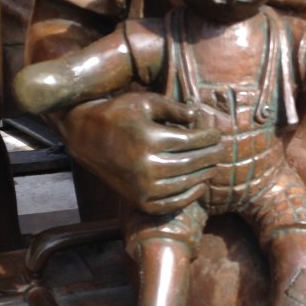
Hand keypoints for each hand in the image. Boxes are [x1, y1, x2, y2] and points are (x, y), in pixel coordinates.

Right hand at [61, 92, 222, 214]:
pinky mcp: (140, 201)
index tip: (216, 134)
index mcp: (150, 140)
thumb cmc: (117, 114)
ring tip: (212, 165)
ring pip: (187, 184)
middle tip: (219, 149)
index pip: (192, 141)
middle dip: (211, 155)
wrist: (86, 137)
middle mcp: (147, 167)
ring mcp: (143, 188)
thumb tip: (199, 115)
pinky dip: (190, 195)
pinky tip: (198, 185)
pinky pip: (172, 203)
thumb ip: (174, 108)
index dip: (208, 137)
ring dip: (204, 174)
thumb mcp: (145, 102)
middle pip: (193, 163)